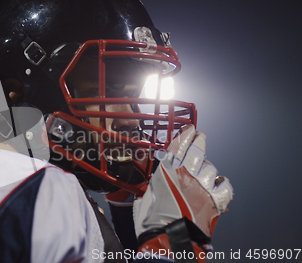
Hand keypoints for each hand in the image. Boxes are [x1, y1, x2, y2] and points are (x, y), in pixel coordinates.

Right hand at [134, 124, 232, 238]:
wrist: (169, 241)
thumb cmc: (153, 223)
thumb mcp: (146, 197)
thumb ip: (156, 186)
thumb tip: (157, 186)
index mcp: (166, 172)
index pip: (178, 145)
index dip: (185, 135)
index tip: (190, 129)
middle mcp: (186, 175)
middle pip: (197, 151)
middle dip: (200, 141)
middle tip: (200, 137)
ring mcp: (202, 187)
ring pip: (210, 168)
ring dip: (207, 169)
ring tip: (203, 173)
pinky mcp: (215, 201)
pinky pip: (224, 185)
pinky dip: (222, 183)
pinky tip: (218, 184)